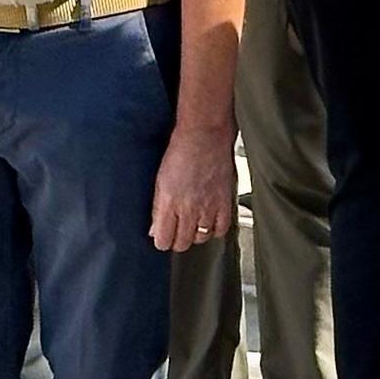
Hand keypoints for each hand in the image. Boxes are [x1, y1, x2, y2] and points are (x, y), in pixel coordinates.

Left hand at [150, 125, 236, 252]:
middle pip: (182, 243)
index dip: (162, 241)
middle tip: (177, 231)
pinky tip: (209, 222)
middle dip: (177, 240)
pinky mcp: (225, 202)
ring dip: (195, 234)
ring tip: (192, 224)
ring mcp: (208, 207)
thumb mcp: (160, 180)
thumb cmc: (180, 152)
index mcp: (168, 203)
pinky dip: (214, 229)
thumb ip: (157, 208)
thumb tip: (155, 229)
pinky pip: (221, 229)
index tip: (162, 236)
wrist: (205, 135)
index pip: (163, 240)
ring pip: (201, 239)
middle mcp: (188, 208)